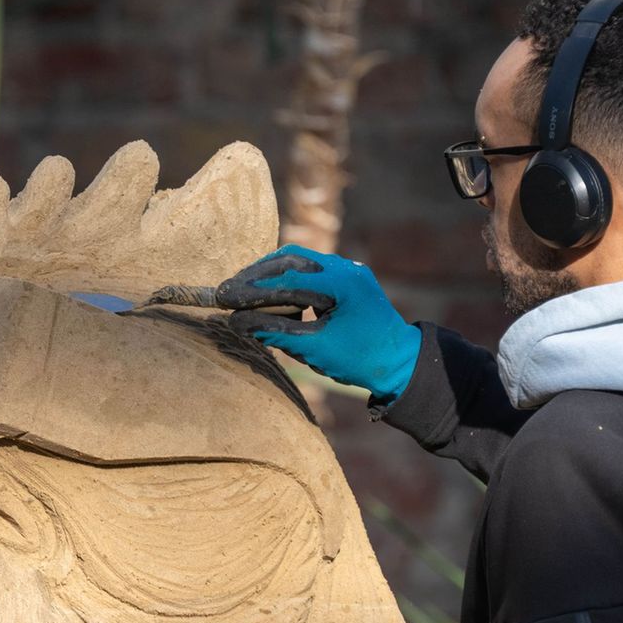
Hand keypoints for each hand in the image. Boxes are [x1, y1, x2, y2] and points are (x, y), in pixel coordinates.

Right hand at [215, 244, 421, 402]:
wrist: (399, 363)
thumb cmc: (359, 360)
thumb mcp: (314, 349)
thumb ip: (274, 331)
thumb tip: (235, 322)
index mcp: (342, 283)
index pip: (286, 279)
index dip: (251, 289)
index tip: (222, 298)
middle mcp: (344, 267)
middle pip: (289, 259)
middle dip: (255, 275)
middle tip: (226, 291)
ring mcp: (346, 269)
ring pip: (297, 260)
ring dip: (267, 274)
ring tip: (241, 292)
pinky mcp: (344, 276)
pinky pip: (308, 269)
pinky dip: (284, 279)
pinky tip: (268, 294)